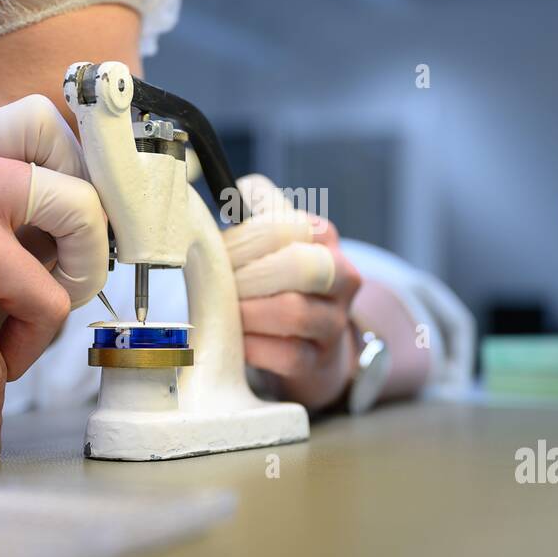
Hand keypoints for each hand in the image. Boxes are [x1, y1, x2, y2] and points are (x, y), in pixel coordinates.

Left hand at [223, 175, 362, 410]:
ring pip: (293, 311)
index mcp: (325, 238)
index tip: (216, 253)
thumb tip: (230, 193)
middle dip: (249, 276)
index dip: (244, 240)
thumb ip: (257, 213)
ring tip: (224, 311)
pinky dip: (252, 346)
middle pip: (299, 266)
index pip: (287, 226)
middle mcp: (341, 277)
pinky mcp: (318, 363)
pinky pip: (286, 355)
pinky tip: (234, 339)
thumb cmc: (283, 284)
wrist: (315, 346)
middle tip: (220, 285)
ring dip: (247, 311)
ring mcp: (334, 323)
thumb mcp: (277, 242)